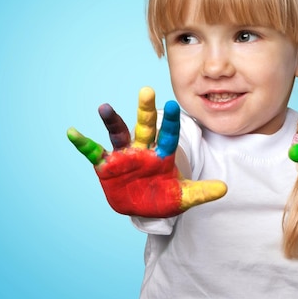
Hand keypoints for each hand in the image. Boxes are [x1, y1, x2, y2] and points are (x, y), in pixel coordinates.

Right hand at [67, 87, 226, 216]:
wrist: (141, 207)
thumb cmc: (163, 197)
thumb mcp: (182, 197)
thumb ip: (200, 192)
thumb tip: (225, 189)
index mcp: (162, 154)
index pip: (167, 135)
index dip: (170, 122)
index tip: (173, 105)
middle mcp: (142, 149)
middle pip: (144, 127)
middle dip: (145, 111)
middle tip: (147, 91)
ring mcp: (123, 155)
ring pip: (118, 133)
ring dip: (112, 120)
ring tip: (104, 106)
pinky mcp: (106, 165)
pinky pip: (93, 152)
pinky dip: (83, 143)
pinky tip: (72, 132)